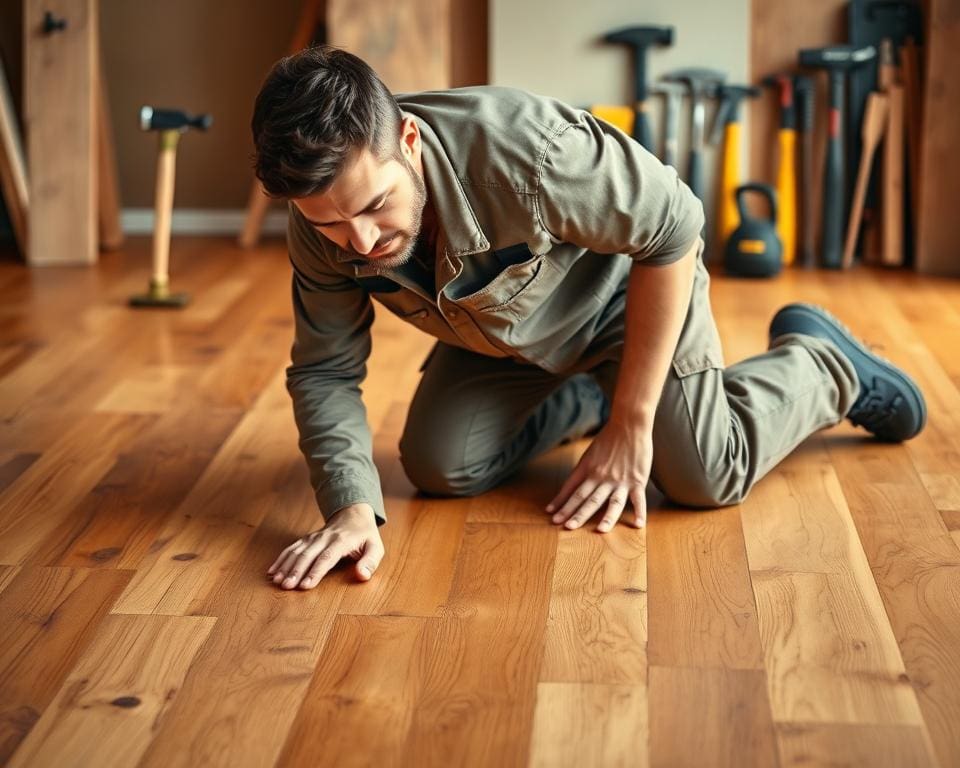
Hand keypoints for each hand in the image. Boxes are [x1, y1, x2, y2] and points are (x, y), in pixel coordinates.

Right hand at [267, 503, 383, 588]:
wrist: (352, 513)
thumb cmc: (365, 535)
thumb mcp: (376, 547)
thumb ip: (371, 562)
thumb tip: (362, 576)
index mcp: (341, 541)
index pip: (327, 557)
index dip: (315, 572)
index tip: (305, 586)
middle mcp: (324, 538)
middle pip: (307, 555)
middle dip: (296, 571)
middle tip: (286, 587)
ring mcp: (313, 537)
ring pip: (296, 552)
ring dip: (285, 566)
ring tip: (276, 581)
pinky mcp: (306, 539)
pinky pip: (291, 548)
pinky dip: (281, 559)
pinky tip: (272, 571)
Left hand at [546, 418, 651, 531]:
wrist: (629, 425)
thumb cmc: (608, 439)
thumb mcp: (589, 454)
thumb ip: (582, 472)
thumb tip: (572, 486)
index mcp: (589, 469)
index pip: (572, 489)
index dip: (561, 503)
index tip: (552, 516)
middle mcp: (602, 476)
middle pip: (588, 498)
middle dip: (576, 514)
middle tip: (566, 527)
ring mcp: (620, 480)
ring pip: (612, 502)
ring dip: (606, 517)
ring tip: (599, 530)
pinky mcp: (637, 480)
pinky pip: (638, 499)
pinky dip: (639, 512)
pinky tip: (637, 525)